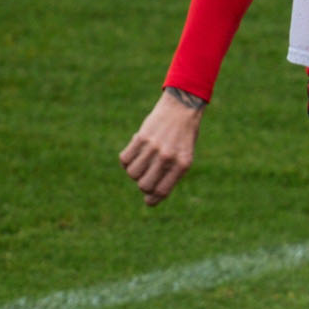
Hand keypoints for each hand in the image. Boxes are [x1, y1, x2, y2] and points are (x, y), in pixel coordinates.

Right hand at [119, 88, 202, 205]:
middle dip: (142, 185)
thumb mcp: (184, 156)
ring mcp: (153, 147)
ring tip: (142, 161)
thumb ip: (170, 175)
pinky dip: (127, 160)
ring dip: (134, 171)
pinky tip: (135, 153)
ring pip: (132, 173)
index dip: (152, 199)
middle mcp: (167, 157)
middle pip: (144, 185)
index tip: (148, 200)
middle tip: (146, 175)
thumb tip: (149, 195)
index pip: (162, 191)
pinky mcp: (141, 137)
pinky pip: (125, 158)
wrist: (181, 108)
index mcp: (182, 165)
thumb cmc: (184, 136)